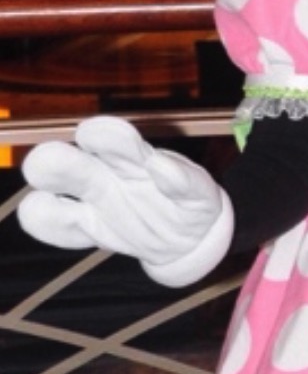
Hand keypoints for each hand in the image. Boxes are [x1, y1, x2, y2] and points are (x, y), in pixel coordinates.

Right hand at [20, 115, 233, 286]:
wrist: (189, 239)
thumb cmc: (189, 204)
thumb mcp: (197, 192)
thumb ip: (182, 181)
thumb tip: (162, 167)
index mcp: (132, 157)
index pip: (109, 137)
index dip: (101, 135)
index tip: (92, 134)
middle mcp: (102, 173)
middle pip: (64, 161)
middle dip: (52, 160)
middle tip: (49, 161)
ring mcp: (89, 201)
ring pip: (50, 195)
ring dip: (43, 199)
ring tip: (51, 205)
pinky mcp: (84, 228)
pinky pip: (56, 227)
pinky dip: (51, 227)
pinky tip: (74, 231)